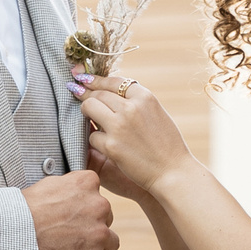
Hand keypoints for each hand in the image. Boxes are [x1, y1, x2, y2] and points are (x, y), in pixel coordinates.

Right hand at [21, 170, 117, 249]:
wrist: (14, 238)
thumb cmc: (25, 211)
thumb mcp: (48, 185)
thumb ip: (70, 186)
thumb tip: (78, 189)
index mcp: (87, 183)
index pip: (97, 193)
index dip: (85, 205)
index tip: (71, 213)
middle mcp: (99, 206)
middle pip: (106, 218)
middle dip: (92, 226)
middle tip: (69, 233)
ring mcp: (99, 234)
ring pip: (109, 242)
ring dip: (95, 246)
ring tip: (71, 249)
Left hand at [74, 77, 193, 196]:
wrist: (173, 172)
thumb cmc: (167, 145)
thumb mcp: (156, 114)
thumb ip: (136, 103)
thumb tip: (110, 94)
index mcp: (145, 97)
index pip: (114, 81)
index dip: (96, 79)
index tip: (83, 77)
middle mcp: (131, 108)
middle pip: (98, 93)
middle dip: (86, 94)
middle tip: (76, 93)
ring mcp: (120, 126)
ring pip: (89, 107)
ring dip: (86, 113)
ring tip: (88, 119)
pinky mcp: (111, 145)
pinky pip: (92, 136)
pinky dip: (95, 140)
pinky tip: (101, 143)